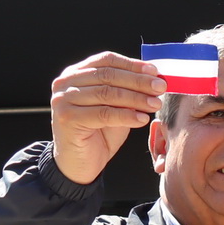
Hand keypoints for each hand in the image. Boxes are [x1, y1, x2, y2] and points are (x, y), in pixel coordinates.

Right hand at [50, 51, 164, 183]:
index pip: (107, 60)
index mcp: (77, 73)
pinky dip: (126, 115)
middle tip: (160, 87)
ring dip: (136, 98)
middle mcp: (66, 83)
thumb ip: (127, 92)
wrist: (79, 163)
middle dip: (138, 81)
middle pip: (108, 75)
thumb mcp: (116, 107)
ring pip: (107, 93)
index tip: (155, 71)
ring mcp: (63, 100)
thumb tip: (154, 81)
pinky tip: (142, 119)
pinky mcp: (67, 118)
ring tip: (155, 103)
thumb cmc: (98, 133)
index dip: (132, 65)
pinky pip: (103, 114)